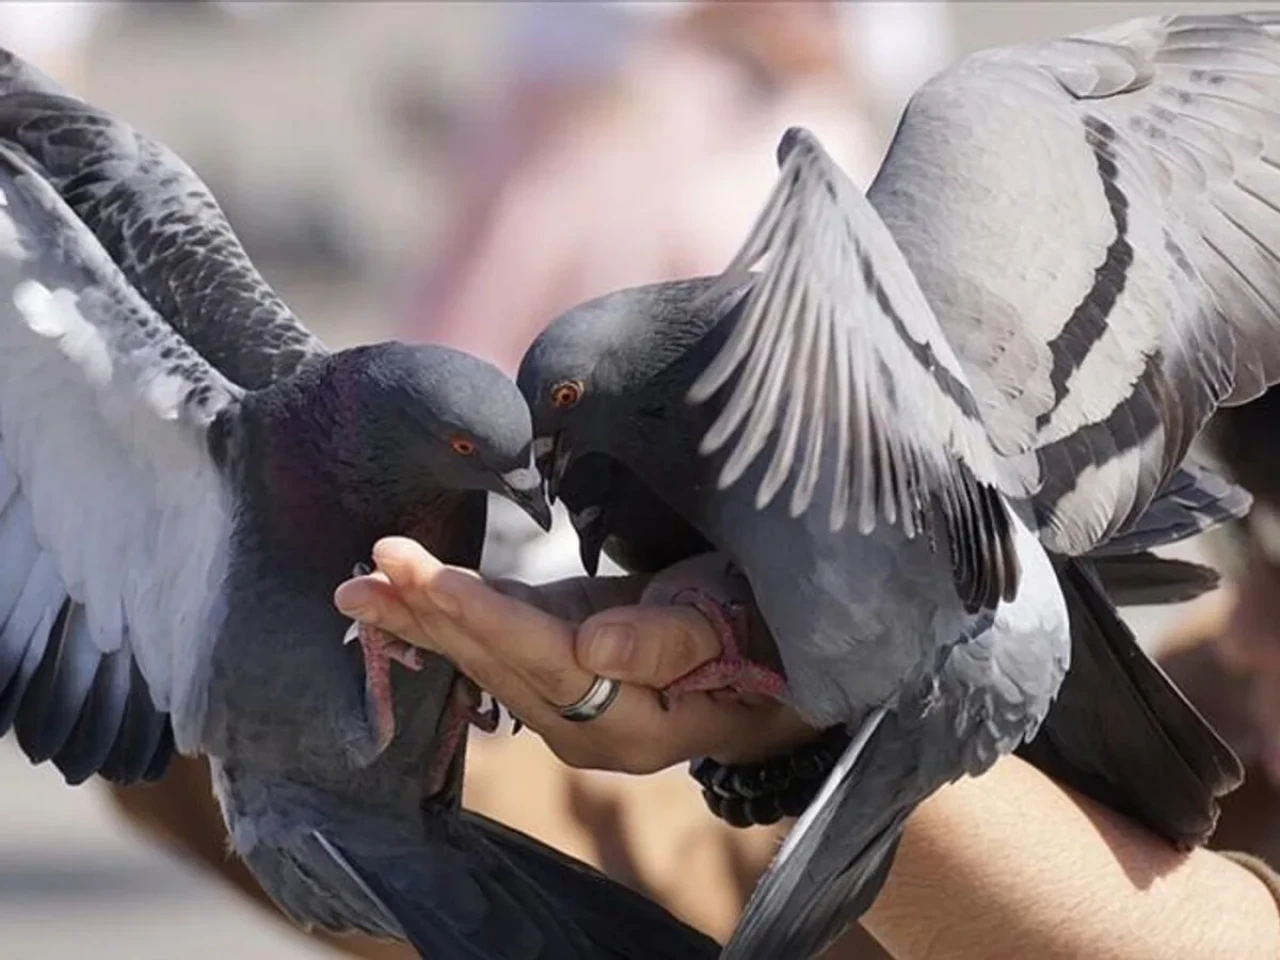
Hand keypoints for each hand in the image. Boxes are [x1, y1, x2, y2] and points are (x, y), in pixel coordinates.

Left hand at [333, 538, 814, 773]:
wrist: (774, 655)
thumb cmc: (767, 636)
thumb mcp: (733, 627)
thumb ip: (668, 643)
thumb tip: (595, 651)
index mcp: (630, 722)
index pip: (542, 662)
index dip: (480, 617)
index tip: (419, 577)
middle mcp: (584, 724)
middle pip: (497, 663)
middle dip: (429, 614)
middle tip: (365, 568)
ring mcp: (567, 698)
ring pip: (485, 655)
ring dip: (422, 618)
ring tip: (361, 585)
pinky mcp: (561, 662)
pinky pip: (497, 641)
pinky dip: (449, 616)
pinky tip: (403, 597)